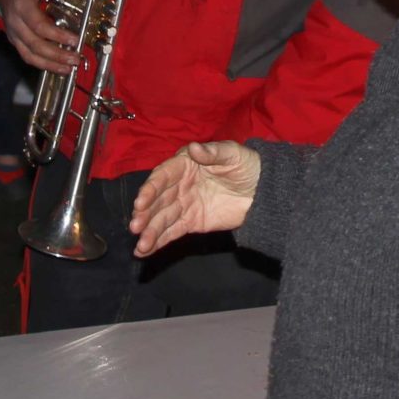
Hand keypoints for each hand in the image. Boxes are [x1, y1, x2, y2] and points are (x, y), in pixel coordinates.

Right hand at [0, 0, 78, 74]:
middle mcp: (14, 23)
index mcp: (21, 4)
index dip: (56, 34)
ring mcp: (14, 34)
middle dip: (56, 54)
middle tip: (76, 58)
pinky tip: (59, 69)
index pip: (37, 24)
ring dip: (50, 64)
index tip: (74, 40)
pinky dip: (43, 65)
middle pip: (35, 44)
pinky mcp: (16, 42)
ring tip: (69, 69)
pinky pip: (28, 57)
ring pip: (30, 55)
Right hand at [130, 140, 260, 256]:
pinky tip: (144, 251)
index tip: (140, 203)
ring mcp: (184, 204)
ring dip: (149, 231)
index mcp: (185, 164)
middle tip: (135, 227)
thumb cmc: (247, 165)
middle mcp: (179, 184)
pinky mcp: (191, 222)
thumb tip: (194, 147)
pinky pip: (171, 231)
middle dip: (144, 214)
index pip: (163, 176)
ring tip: (140, 246)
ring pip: (162, 218)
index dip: (150, 189)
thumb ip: (212, 152)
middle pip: (157, 199)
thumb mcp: (233, 154)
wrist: (263, 189)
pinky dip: (158, 241)